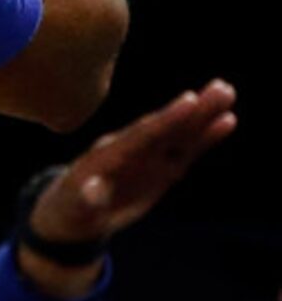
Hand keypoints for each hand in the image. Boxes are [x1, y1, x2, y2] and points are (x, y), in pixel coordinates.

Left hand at [26, 79, 235, 252]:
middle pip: (166, 126)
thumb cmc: (72, 210)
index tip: (189, 99)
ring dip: (204, 115)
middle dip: (193, 109)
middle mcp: (131, 149)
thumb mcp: (75, 209)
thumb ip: (85, 200)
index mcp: (109, 154)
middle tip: (221, 87)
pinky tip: (227, 121)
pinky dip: (206, 137)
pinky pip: (187, 150)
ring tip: (227, 92)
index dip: (166, 119)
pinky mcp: (161, 169)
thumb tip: (91, 190)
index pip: (143, 134)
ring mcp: (148, 157)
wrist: (74, 213)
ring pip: (180, 133)